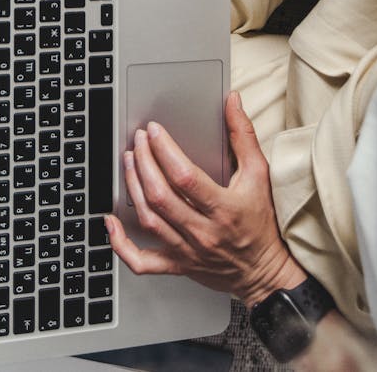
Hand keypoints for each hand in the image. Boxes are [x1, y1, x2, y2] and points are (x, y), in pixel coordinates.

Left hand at [105, 90, 305, 306]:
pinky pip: (142, 262)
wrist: (265, 273)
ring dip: (132, 187)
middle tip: (138, 140)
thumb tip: (232, 102)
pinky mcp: (177, 265)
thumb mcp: (259, 174)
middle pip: (161, 196)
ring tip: (128, 161)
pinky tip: (111, 221)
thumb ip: (243, 135)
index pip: (186, 177)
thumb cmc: (262, 223)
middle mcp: (203, 232)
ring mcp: (187, 251)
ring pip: (149, 219)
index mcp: (224, 208)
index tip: (154, 131)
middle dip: (143, 162)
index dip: (164, 151)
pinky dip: (120, 244)